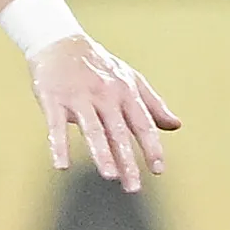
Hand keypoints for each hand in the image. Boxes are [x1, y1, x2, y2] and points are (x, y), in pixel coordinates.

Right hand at [30, 34, 181, 192]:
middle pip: (118, 132)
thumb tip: (176, 125)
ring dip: (101, 153)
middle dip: (127, 160)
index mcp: (125, 91)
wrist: (60, 42)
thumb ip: (152, 104)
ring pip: (92, 129)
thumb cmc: (99, 66)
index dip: (151, 147)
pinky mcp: (54, 99)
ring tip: (109, 175)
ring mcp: (79, 97)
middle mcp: (105, 95)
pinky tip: (62, 165)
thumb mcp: (130, 80)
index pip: (142, 124)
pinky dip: (58, 145)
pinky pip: (56, 125)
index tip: (158, 169)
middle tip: (133, 187)